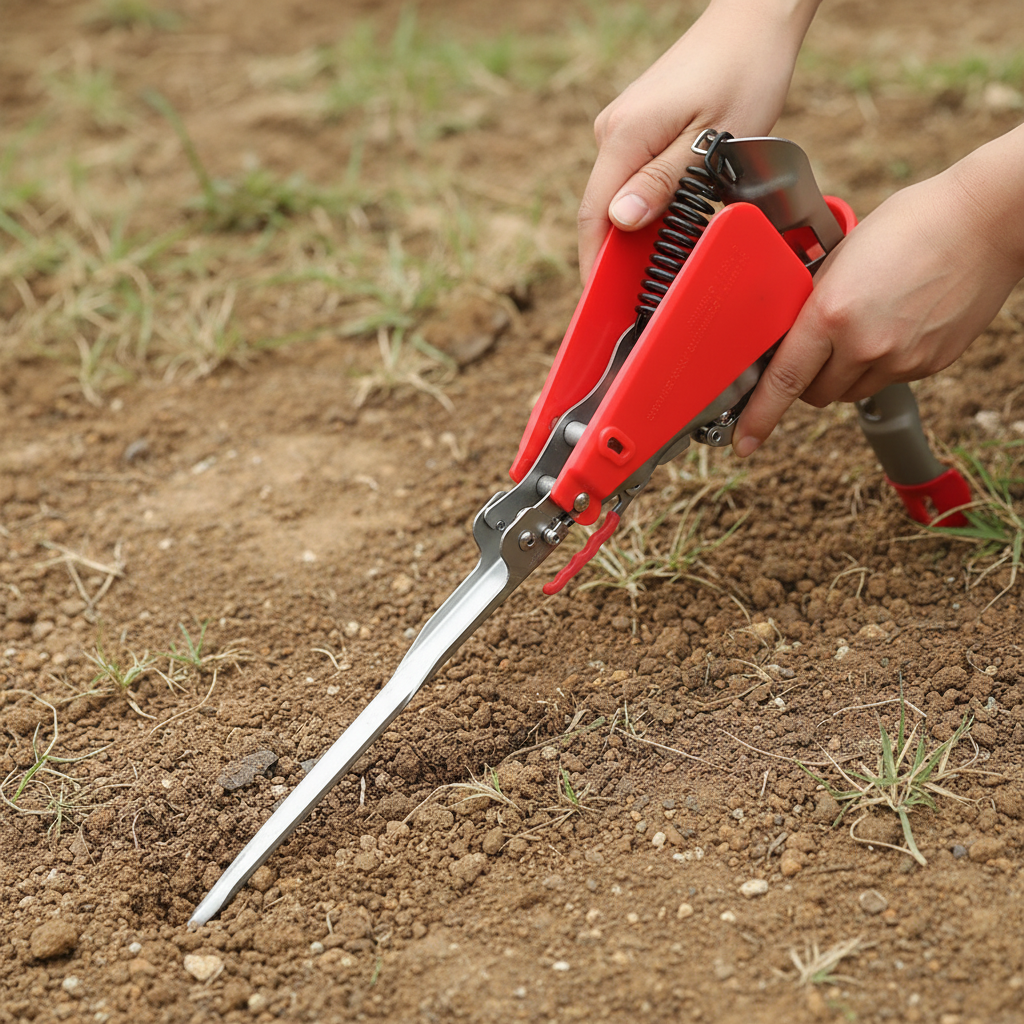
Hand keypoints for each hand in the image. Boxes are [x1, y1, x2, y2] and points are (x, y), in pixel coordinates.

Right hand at [578, 0, 820, 280]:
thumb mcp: (713, 140)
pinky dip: (647, 205)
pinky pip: (632, 177)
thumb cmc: (744, 74)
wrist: (753, 21)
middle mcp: (611, 132)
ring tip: (665, 262)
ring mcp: (621, 127)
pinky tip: (672, 221)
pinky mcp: (636, 125)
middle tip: (644, 296)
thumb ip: (664, 182)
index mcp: (624, 137)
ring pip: (619, 196)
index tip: (605, 306)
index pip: (594, 217)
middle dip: (619, 256)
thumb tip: (621, 221)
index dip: (596, 266)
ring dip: (637, 232)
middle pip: (603, 211)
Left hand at [732, 135, 1023, 456]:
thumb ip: (812, 304)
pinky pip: (889, 379)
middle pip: (816, 394)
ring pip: (852, 391)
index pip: (783, 380)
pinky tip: (898, 322)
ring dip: (846, 372)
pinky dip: (883, 363)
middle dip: (809, 379)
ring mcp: (901, 359)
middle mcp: (865, 345)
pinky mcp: (930, 365)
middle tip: (819, 346)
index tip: (744, 442)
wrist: (985, 222)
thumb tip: (789, 338)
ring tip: (867, 325)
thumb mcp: (841, 258)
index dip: (759, 417)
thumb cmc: (911, 224)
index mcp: (832, 314)